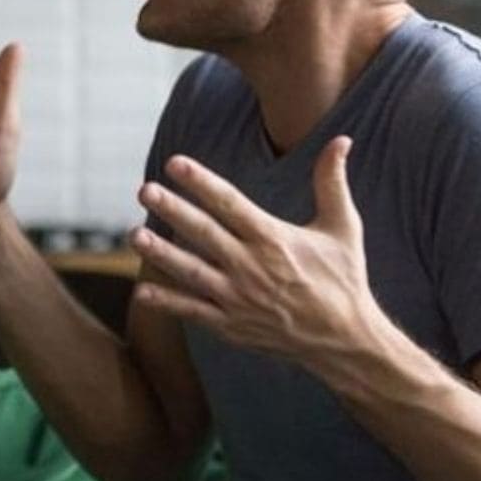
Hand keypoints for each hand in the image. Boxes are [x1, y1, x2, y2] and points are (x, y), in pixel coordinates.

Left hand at [129, 136, 382, 365]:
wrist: (346, 341)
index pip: (230, 203)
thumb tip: (342, 139)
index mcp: (274, 238)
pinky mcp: (232, 325)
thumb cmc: (344, 278)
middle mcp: (252, 266)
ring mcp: (239, 297)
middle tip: (145, 191)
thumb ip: (332, 182)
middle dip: (173, 210)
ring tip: (134, 236)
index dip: (201, 182)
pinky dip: (167, 302)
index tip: (175, 163)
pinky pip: (193, 311)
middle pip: (204, 233)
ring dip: (161, 254)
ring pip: (192, 272)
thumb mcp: (343, 227)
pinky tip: (141, 291)